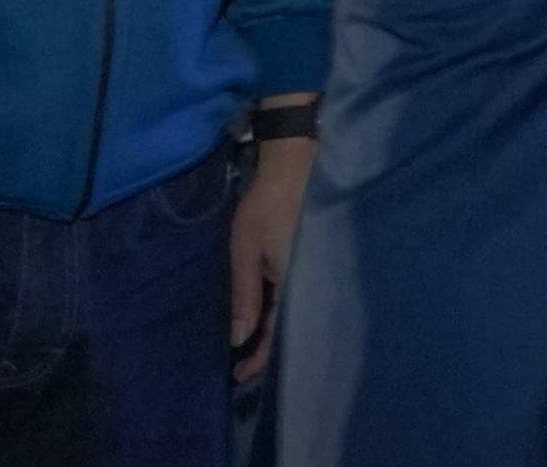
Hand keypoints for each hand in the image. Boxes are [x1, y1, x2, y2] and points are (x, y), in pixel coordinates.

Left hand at [229, 136, 314, 382]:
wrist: (293, 170)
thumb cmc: (266, 210)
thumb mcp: (246, 253)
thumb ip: (244, 296)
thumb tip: (239, 339)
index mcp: (293, 286)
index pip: (275, 334)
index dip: (259, 358)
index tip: (239, 377)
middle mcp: (305, 285)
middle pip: (286, 328)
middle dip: (266, 350)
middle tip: (242, 366)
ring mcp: (308, 274)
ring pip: (289, 313)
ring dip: (271, 331)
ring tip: (250, 346)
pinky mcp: (305, 263)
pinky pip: (291, 296)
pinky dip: (277, 310)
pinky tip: (264, 313)